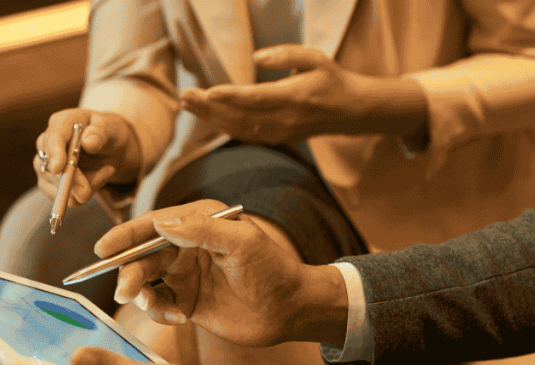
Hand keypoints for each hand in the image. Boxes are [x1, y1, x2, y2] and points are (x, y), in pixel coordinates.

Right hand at [34, 108, 141, 207]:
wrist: (112, 149)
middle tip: (87, 192)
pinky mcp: (51, 183)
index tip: (59, 169)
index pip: (53, 137)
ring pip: (55, 186)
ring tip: (106, 171)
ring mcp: (47, 164)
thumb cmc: (109, 133)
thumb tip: (87, 143)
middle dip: (70, 181)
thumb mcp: (111, 128)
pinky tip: (98, 179)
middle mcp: (49, 143)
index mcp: (62, 123)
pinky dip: (82, 195)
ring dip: (84, 187)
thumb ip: (100, 133)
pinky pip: (63, 197)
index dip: (54, 153)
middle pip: (48, 166)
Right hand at [96, 199, 347, 346]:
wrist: (291, 311)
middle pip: (143, 256)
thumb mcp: (241, 243)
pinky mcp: (187, 301)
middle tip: (125, 291)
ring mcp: (186, 274)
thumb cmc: (273, 271)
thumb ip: (201, 230)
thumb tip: (160, 222)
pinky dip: (161, 312)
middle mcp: (187, 246)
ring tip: (155, 306)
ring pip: (146, 282)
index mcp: (199, 223)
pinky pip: (160, 305)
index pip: (153, 225)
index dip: (125, 236)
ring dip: (142, 294)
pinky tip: (179, 318)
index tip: (102, 249)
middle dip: (130, 273)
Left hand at [179, 44, 376, 144]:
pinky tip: (207, 115)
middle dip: (209, 107)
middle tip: (185, 95)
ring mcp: (279, 133)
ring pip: (238, 128)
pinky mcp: (276, 138)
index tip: (207, 91)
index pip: (256, 99)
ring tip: (188, 104)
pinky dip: (223, 125)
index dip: (230, 97)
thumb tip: (256, 57)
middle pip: (240, 116)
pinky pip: (244, 134)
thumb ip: (285, 55)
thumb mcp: (315, 58)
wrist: (349, 111)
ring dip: (210, 117)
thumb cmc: (330, 79)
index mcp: (294, 98)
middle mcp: (284, 120)